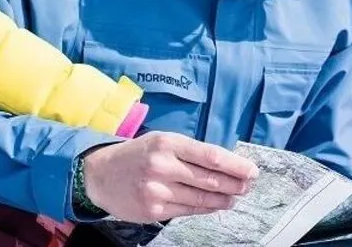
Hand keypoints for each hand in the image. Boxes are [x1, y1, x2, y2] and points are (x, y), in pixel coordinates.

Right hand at [81, 131, 258, 223]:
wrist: (100, 174)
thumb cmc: (137, 155)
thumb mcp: (162, 141)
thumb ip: (190, 151)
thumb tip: (225, 164)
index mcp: (167, 143)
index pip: (210, 156)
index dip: (235, 165)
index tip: (251, 170)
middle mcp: (162, 166)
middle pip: (209, 179)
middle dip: (235, 184)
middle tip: (248, 185)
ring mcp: (157, 190)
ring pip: (201, 198)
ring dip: (223, 199)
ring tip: (236, 197)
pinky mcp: (153, 210)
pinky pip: (187, 210)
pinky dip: (205, 208)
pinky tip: (215, 205)